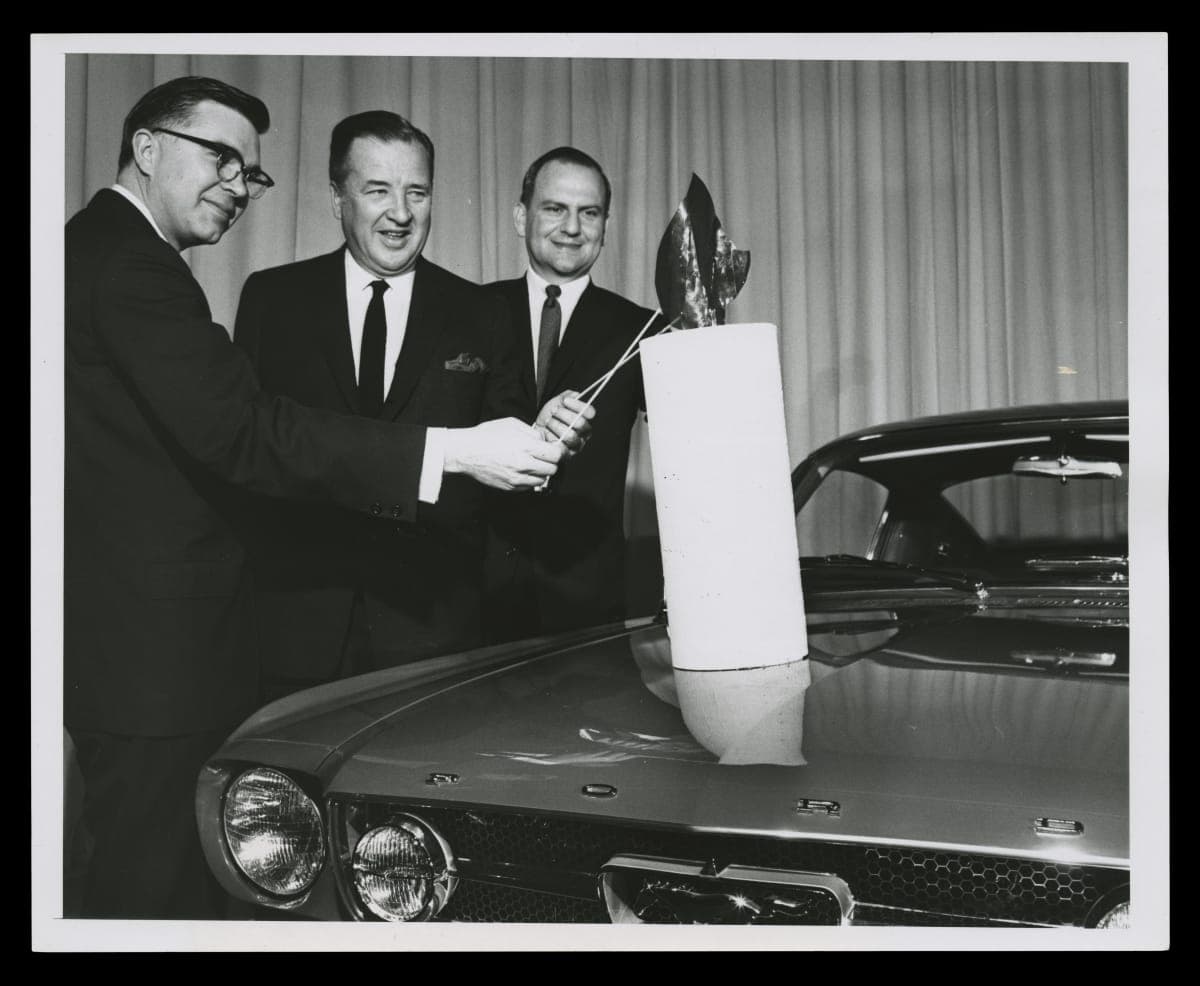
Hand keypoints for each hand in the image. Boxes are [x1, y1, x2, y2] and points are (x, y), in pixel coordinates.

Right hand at [444, 417, 565, 490]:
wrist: (465, 452)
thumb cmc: (487, 435)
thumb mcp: (512, 424)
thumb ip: (532, 432)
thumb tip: (544, 440)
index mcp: (526, 447)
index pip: (556, 455)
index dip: (558, 452)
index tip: (555, 449)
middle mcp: (523, 464)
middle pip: (552, 469)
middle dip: (551, 462)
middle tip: (543, 456)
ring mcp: (517, 478)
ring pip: (542, 480)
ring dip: (541, 472)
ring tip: (531, 463)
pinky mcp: (510, 487)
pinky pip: (529, 486)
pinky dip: (530, 479)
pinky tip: (521, 470)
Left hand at [535, 390, 595, 454]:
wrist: (537, 429)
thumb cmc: (550, 416)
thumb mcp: (557, 402)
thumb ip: (568, 395)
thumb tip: (575, 395)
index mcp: (585, 419)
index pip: (590, 412)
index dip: (578, 405)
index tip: (565, 400)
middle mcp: (584, 434)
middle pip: (581, 423)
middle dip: (564, 415)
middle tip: (553, 411)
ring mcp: (576, 445)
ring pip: (571, 435)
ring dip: (556, 426)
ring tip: (548, 422)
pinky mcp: (566, 455)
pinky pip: (562, 447)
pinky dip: (551, 437)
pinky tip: (547, 432)